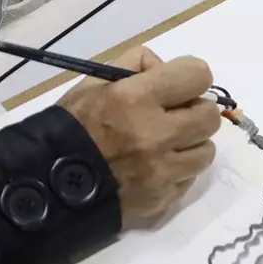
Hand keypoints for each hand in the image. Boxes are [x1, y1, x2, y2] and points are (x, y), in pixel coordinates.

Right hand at [60, 47, 220, 228]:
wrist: (53, 183)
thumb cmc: (73, 125)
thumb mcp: (94, 82)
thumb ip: (133, 64)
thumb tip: (164, 68)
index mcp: (135, 98)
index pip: (198, 76)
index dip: (190, 76)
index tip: (178, 84)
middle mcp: (154, 134)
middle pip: (209, 116)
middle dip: (194, 111)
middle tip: (172, 115)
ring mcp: (161, 171)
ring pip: (206, 151)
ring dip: (190, 144)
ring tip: (165, 144)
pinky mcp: (163, 198)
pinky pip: (189, 178)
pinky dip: (177, 170)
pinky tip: (154, 167)